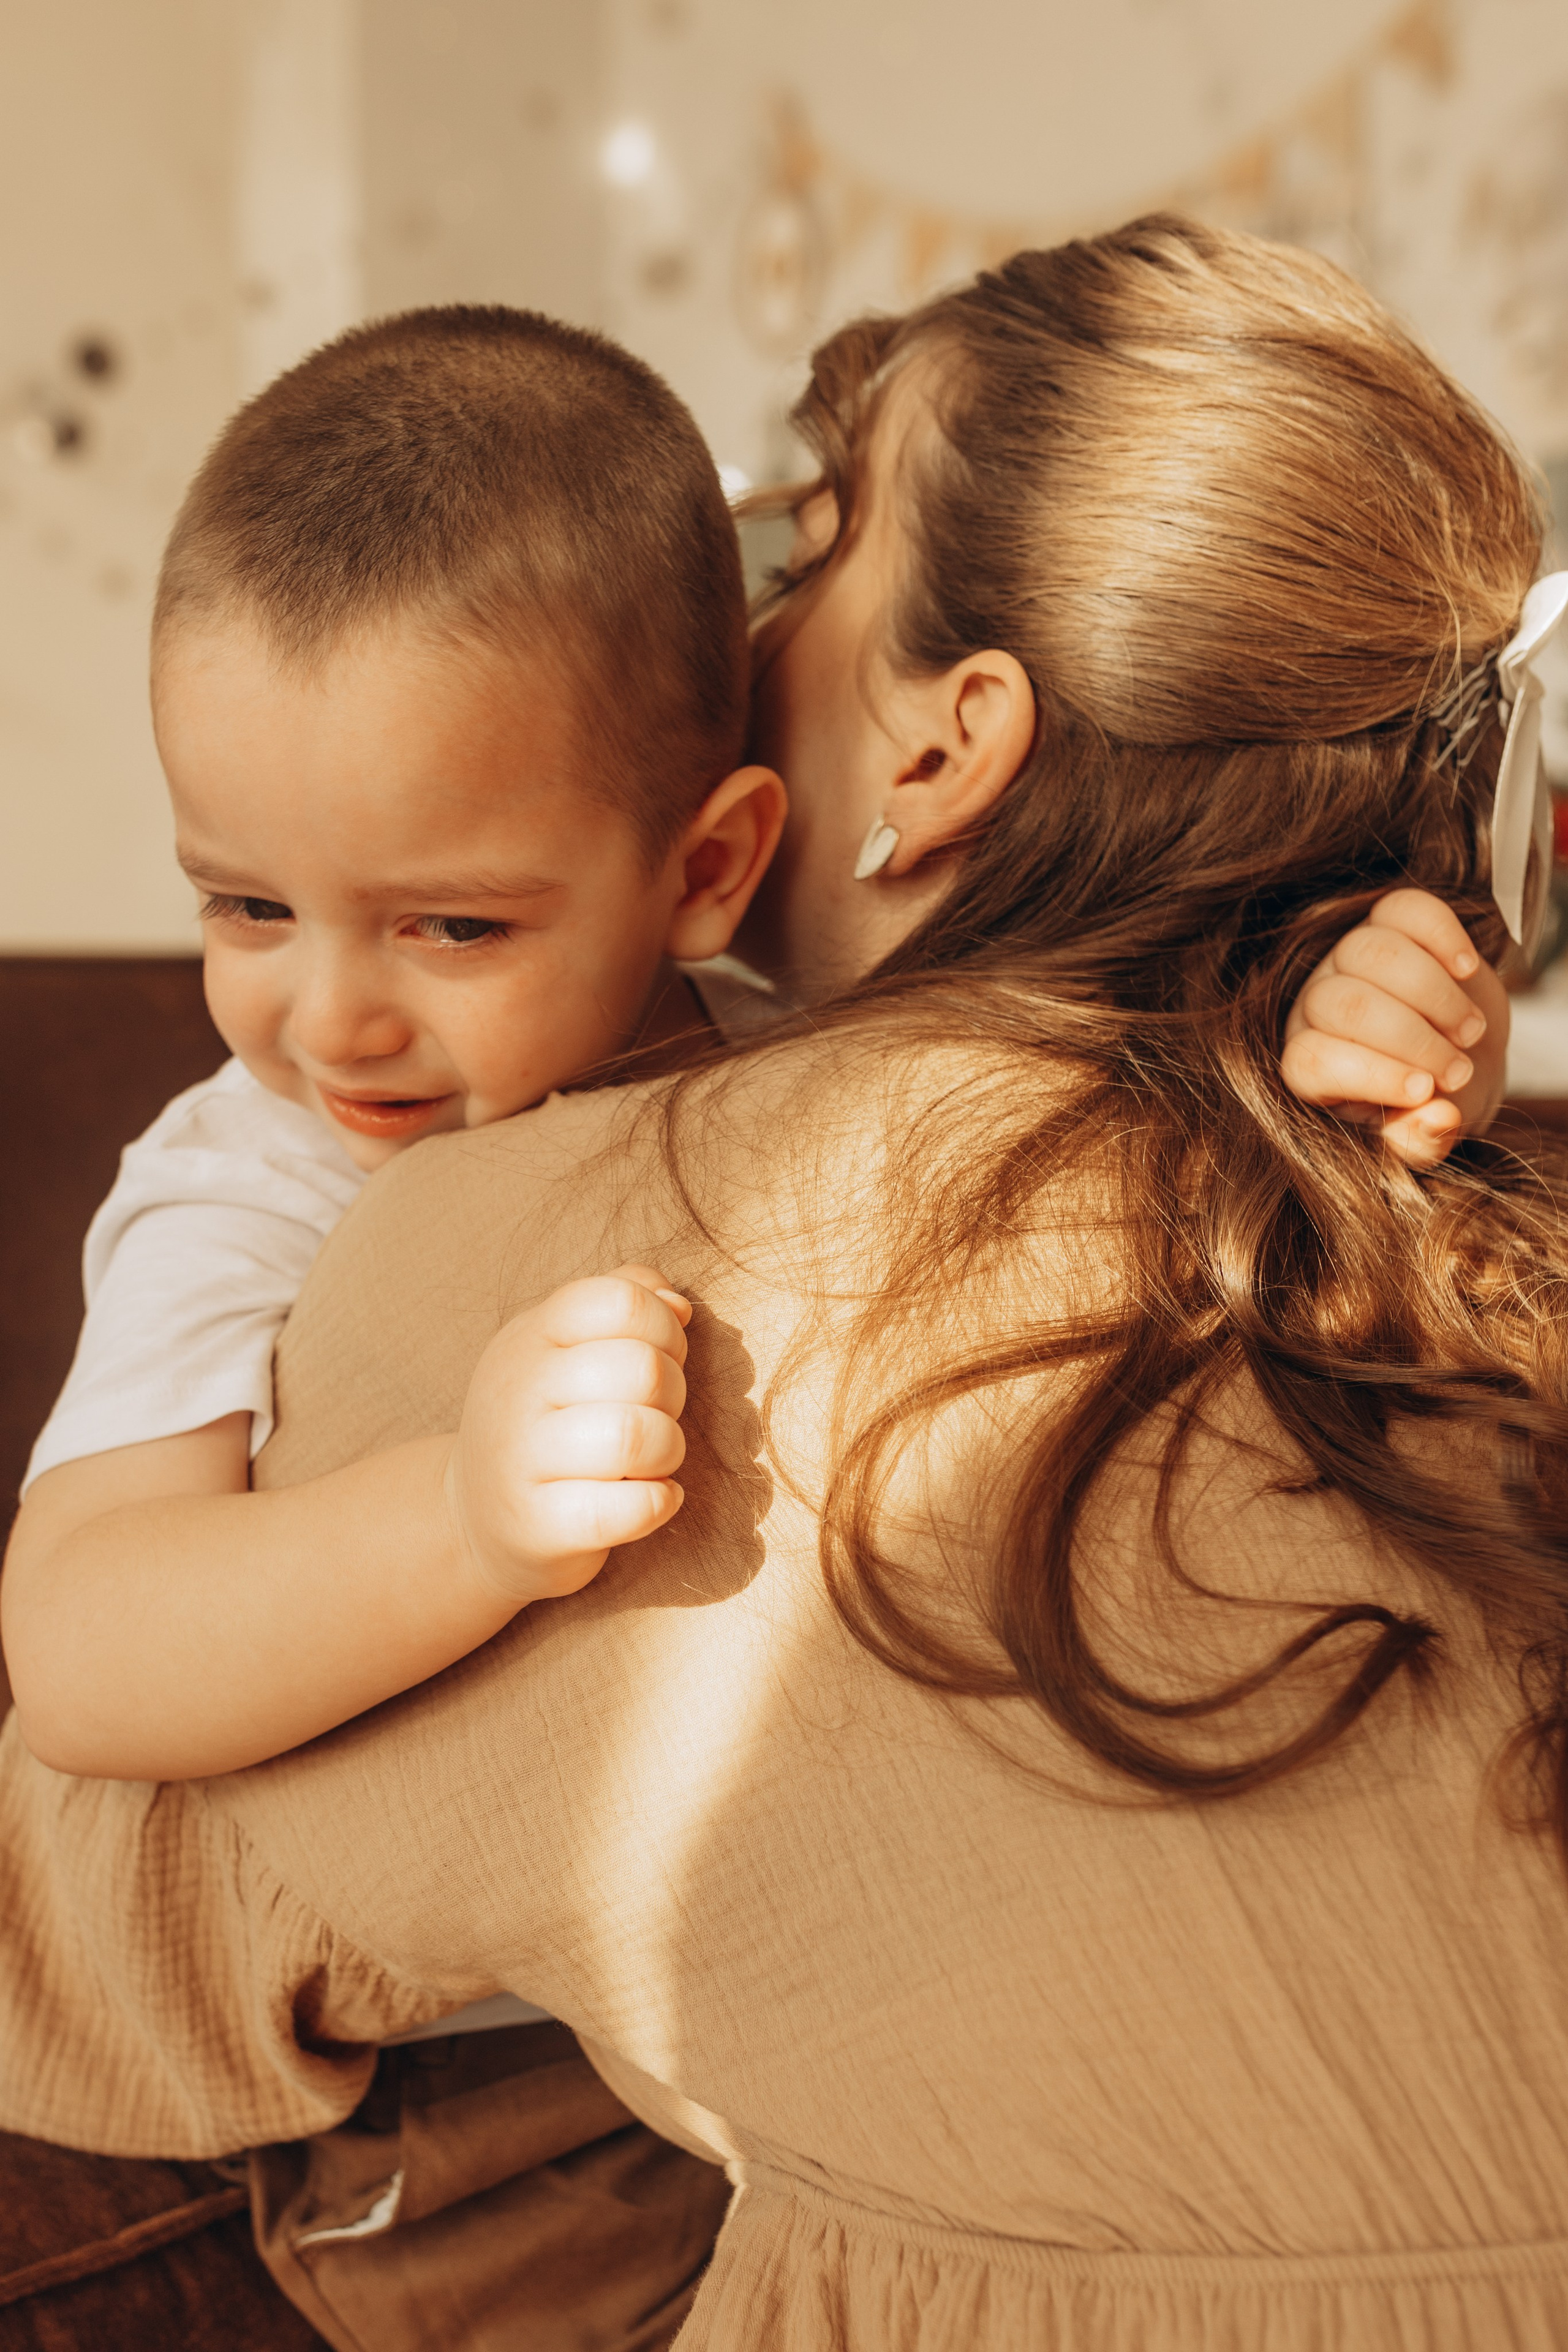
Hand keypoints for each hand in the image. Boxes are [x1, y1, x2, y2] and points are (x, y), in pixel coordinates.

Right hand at [445, 1265, 689, 1604]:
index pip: (619, 1300)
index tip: (658, 1356)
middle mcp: (520, 1391)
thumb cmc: (548, 1422)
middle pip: (642, 1368)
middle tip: (656, 1415)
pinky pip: (631, 1507)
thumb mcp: (565, 1348)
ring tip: (654, 1459)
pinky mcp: (540, 1526)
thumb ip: (622, 1306)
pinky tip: (651, 1498)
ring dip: (668, 1449)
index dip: (664, 1327)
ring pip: (636, 1436)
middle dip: (673, 1394)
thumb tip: (678, 1304)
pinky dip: (660, 1501)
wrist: (476, 1519)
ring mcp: (524, 1461)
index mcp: (532, 1335)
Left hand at [1282, 889, 1507, 1168]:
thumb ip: (1419, 1141)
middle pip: (1343, 1003)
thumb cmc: (1429, 1105)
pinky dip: (1442, 934)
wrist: (1460, 1060)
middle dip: (1411, 1038)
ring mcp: (1346, 958)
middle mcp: (1314, 1007)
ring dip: (1433, 994)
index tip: (1426, 1091)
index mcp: (1307, 1067)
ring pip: (1370, 951)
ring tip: (1470, 1033)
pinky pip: (1403, 908)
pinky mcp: (1386, 922)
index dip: (1370, 1073)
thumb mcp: (1422, 1137)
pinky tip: (1467, 970)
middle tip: (1459, 1071)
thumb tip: (1436, 1121)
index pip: (1313, 1059)